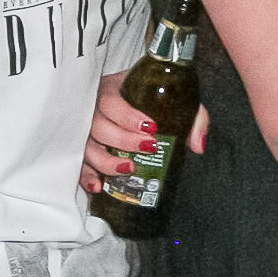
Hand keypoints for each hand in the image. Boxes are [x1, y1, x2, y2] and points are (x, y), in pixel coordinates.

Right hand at [78, 73, 208, 194]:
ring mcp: (87, 131)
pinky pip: (80, 164)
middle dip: (124, 140)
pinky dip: (86, 177)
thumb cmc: (155, 98)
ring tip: (130, 168)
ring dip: (106, 161)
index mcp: (113, 90)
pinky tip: (99, 186)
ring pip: (87, 147)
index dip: (128, 117)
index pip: (111, 102)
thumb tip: (197, 146)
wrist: (141, 96)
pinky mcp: (84, 150)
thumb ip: (193, 117)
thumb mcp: (175, 99)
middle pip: (98, 126)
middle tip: (149, 148)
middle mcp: (94, 109)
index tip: (152, 128)